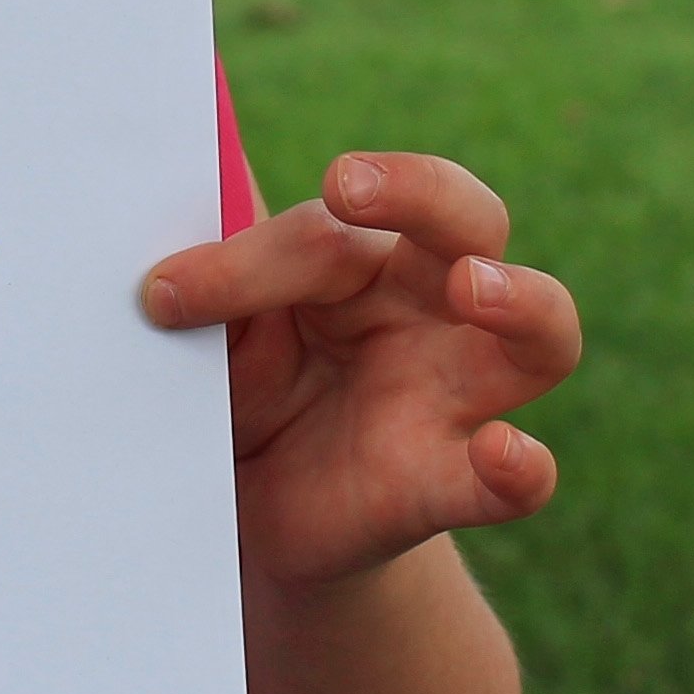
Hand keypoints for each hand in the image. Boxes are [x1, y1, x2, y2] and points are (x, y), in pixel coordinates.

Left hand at [144, 152, 579, 589]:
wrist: (253, 507)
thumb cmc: (245, 390)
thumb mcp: (219, 338)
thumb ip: (212, 289)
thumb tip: (153, 263)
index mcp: (366, 255)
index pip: (333, 226)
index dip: (246, 258)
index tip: (163, 293)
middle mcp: (430, 308)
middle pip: (471, 221)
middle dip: (420, 191)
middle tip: (346, 186)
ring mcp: (455, 395)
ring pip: (540, 335)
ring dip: (520, 301)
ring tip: (474, 288)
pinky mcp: (450, 482)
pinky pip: (516, 479)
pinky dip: (519, 468)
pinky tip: (504, 453)